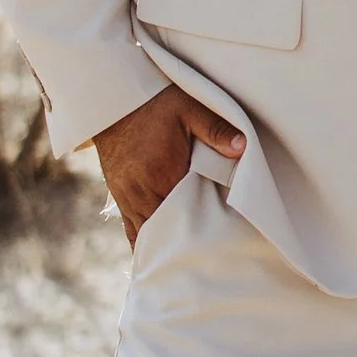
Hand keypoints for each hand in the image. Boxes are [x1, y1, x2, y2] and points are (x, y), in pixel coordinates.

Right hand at [94, 81, 243, 244]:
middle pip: (166, 230)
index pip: (185, 213)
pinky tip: (159, 255)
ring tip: (188, 257)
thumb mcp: (189, 108)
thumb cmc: (155, 102)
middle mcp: (141, 191)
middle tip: (209, 252)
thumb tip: (242, 148)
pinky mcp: (119, 197)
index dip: (202, 226)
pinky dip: (145, 242)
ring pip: (148, 234)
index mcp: (161, 173)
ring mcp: (127, 197)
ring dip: (166, 243)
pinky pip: (131, 230)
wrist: (113, 98)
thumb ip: (215, 129)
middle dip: (185, 240)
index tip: (220, 236)